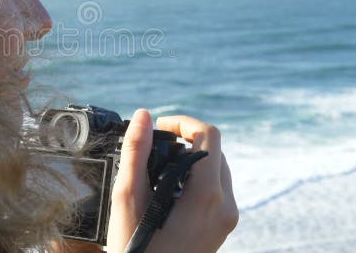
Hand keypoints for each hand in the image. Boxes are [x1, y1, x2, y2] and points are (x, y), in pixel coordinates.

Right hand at [106, 110, 237, 252]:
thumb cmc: (136, 250)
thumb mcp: (128, 200)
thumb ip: (136, 153)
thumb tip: (142, 116)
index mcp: (208, 197)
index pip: (208, 135)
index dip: (182, 122)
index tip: (157, 128)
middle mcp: (226, 206)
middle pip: (214, 150)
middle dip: (185, 140)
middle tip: (153, 148)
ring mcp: (227, 219)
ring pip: (217, 169)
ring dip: (190, 159)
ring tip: (156, 170)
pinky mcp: (221, 228)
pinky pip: (216, 190)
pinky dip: (195, 179)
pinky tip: (167, 192)